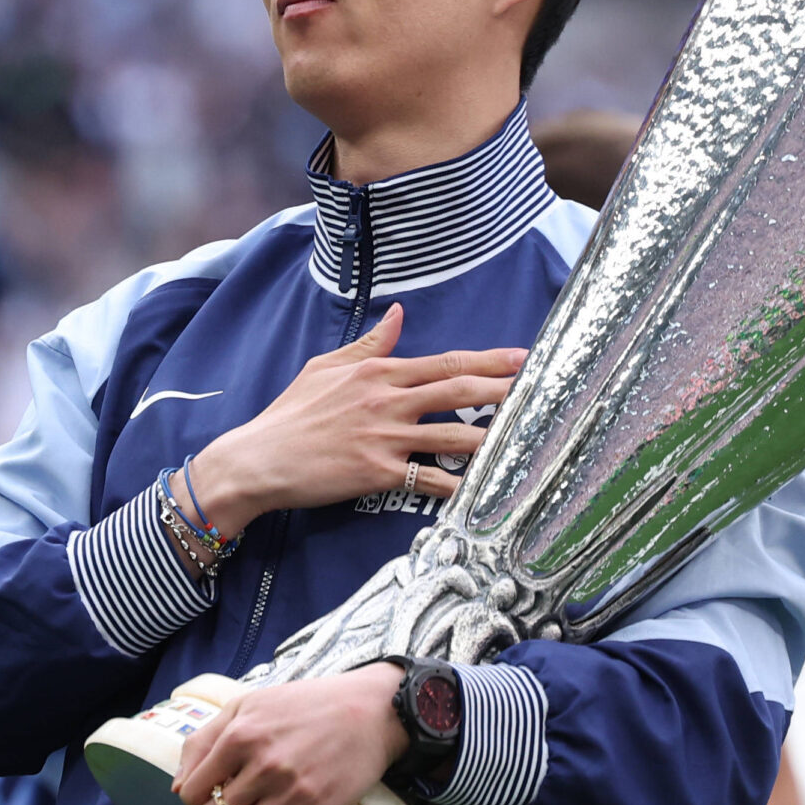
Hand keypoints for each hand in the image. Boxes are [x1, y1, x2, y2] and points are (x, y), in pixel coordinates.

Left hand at [171, 663, 406, 804]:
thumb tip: (178, 786)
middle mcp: (261, 766)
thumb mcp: (248, 704)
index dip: (192, 802)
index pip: (191, 791)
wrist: (372, 712)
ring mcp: (288, 792)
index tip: (206, 800)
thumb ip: (206, 739)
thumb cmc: (306, 704)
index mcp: (239, 736)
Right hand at [182, 303, 523, 530]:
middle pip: (459, 392)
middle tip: (544, 390)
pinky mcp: (379, 473)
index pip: (444, 362)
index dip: (488, 360)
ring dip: (495, 437)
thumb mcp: (325, 367)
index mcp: (377, 372)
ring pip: (454, 436)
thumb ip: (368, 344)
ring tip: (530, 438)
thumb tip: (397, 315)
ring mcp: (385, 438)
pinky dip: (461, 484)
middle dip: (505, 390)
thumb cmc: (290, 414)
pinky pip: (431, 478)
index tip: (523, 358)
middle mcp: (387, 401)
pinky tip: (486, 489)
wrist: (259, 459)